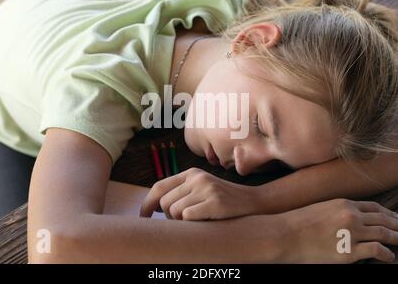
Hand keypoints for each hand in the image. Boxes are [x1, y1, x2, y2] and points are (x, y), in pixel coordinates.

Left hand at [140, 167, 262, 219]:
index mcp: (191, 173)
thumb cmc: (224, 200)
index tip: (143, 217)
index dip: (147, 203)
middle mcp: (197, 178)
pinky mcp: (215, 203)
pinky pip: (187, 217)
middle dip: (168, 217)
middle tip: (183, 222)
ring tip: (196, 220)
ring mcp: (206, 189)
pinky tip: (204, 220)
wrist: (254, 202)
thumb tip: (155, 206)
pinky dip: (191, 223)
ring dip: (181, 222)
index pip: (159, 186)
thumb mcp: (203, 188)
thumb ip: (182, 192)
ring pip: (174, 211)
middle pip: (164, 203)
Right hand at [276, 198, 397, 262]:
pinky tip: (391, 256)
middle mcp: (352, 216)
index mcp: (344, 203)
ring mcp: (352, 233)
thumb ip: (337, 212)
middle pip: (384, 219)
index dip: (388, 213)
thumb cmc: (296, 222)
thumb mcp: (320, 209)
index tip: (397, 217)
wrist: (284, 234)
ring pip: (385, 234)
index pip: (374, 208)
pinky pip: (376, 251)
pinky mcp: (349, 251)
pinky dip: (387, 254)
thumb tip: (350, 220)